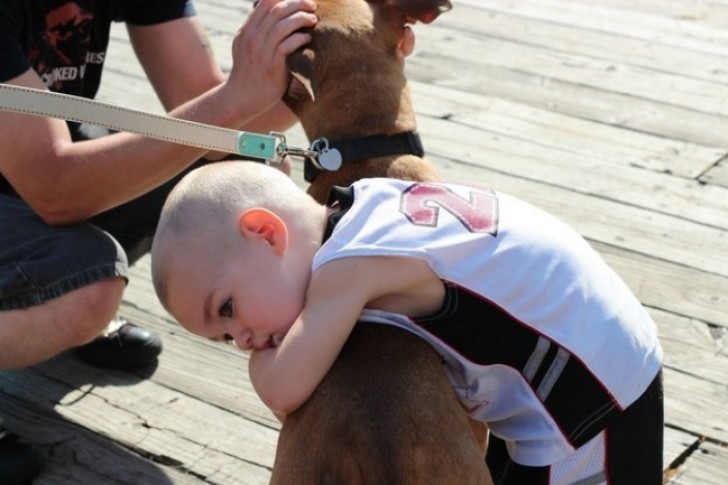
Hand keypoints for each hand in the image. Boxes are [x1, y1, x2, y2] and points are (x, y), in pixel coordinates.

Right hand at [225, 0, 316, 118]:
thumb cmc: (248, 71)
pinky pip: (288, 46)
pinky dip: (300, 38)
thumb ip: (256, 30)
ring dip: (302, 19)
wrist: (241, 98)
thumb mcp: (244, 46)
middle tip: (312, 5)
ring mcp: (262, 53)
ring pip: (283, 26)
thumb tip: (274, 13)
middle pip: (277, 10)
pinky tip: (307, 37)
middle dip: (298, 3)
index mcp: (247, 30)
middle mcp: (252, 38)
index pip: (266, 2)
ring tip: (313, 19)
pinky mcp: (272, 67)